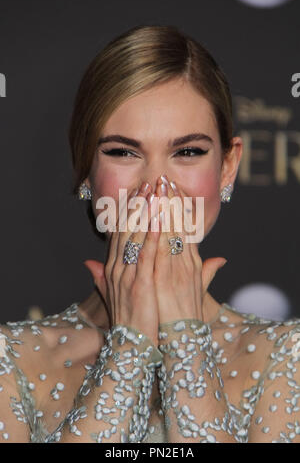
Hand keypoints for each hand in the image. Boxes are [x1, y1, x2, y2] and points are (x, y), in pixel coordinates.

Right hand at [84, 182, 160, 346]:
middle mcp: (117, 267)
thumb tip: (87, 262)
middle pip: (127, 229)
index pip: (119, 232)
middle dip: (139, 204)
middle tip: (151, 182)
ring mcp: (128, 274)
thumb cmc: (129, 318)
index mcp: (112, 268)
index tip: (139, 192)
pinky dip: (153, 235)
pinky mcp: (141, 284)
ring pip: (137, 236)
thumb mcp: (111, 294)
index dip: (129, 210)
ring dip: (147, 212)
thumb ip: (100, 276)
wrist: (132, 345)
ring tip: (157, 191)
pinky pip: (147, 254)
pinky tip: (160, 218)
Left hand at [153, 175, 226, 323]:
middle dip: (170, 201)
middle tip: (164, 178)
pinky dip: (156, 232)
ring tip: (156, 187)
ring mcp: (174, 269)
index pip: (186, 229)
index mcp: (192, 263)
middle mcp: (185, 262)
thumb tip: (221, 259)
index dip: (180, 208)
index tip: (173, 189)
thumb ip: (207, 272)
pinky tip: (152, 215)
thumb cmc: (186, 314)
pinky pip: (159, 251)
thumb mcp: (198, 290)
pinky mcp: (163, 279)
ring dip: (162, 209)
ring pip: (169, 233)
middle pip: (178, 226)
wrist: (182, 338)